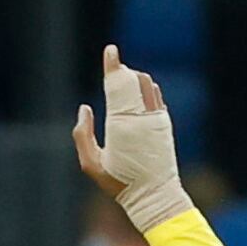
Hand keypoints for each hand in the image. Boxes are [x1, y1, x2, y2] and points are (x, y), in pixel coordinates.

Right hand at [72, 46, 190, 231]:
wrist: (155, 195)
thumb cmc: (119, 183)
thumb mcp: (91, 165)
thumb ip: (82, 135)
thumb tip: (85, 108)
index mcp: (120, 124)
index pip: (116, 85)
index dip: (112, 65)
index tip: (110, 50)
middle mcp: (140, 116)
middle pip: (131, 79)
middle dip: (120, 72)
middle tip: (112, 74)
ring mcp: (155, 118)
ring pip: (145, 83)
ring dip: (133, 79)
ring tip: (122, 87)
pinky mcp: (164, 122)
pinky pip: (154, 94)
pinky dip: (145, 89)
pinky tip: (137, 96)